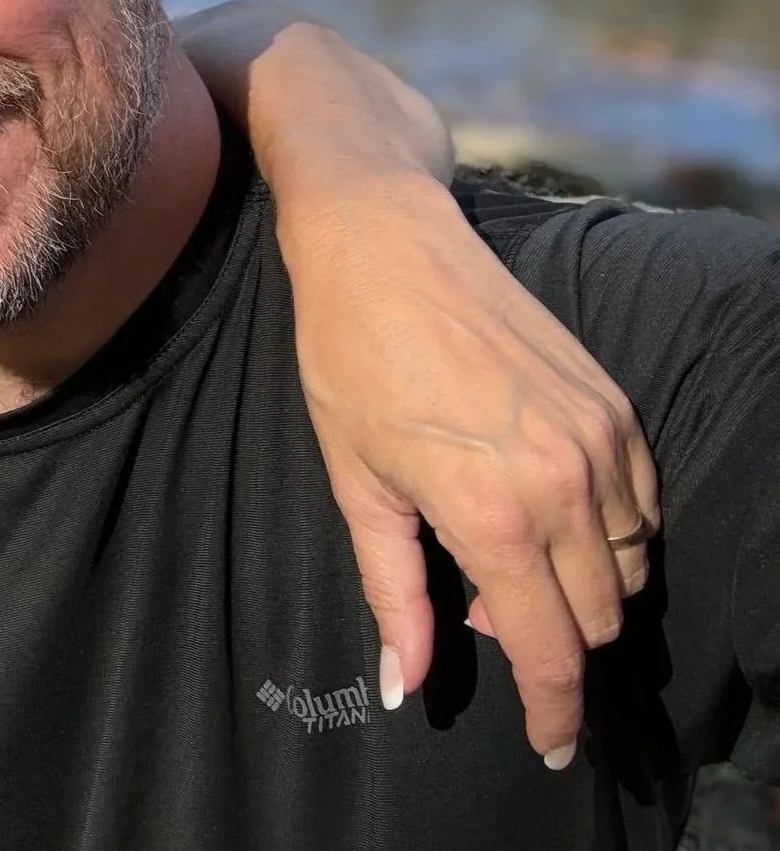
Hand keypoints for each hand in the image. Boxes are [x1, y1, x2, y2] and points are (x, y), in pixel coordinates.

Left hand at [280, 170, 658, 767]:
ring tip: (503, 552)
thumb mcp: (357, 484)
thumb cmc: (350, 360)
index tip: (552, 745)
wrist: (384, 247)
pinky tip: (545, 511)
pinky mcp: (616, 407)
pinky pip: (642, 506)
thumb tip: (405, 682)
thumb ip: (394, 592)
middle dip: (553, 640)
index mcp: (492, 514)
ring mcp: (601, 441)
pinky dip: (609, 532)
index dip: (555, 711)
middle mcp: (564, 484)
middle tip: (481, 607)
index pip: (551, 649)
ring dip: (582, 588)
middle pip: (598, 617)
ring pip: (629, 566)